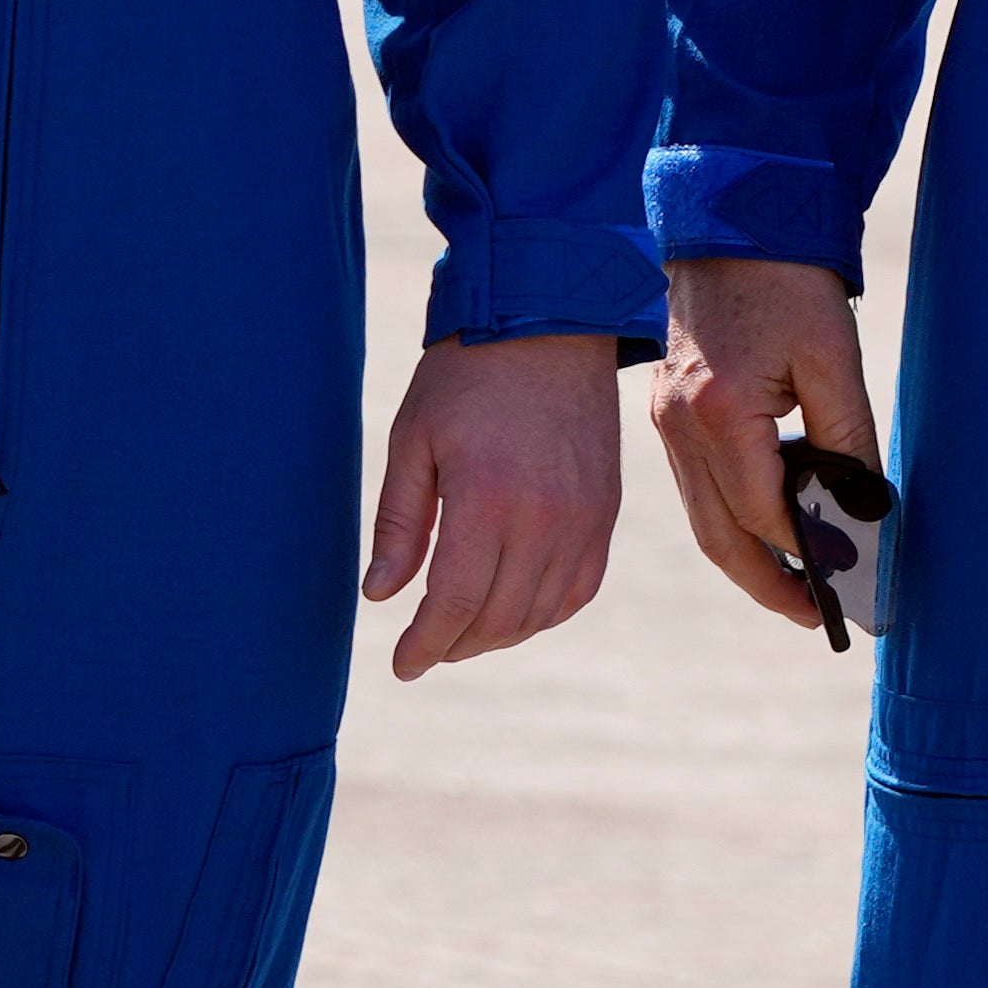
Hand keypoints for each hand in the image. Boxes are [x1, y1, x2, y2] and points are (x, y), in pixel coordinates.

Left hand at [367, 333, 623, 680]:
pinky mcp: (605, 511)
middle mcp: (545, 519)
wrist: (551, 322)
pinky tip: (515, 608)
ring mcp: (584, 518)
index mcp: (489, 500)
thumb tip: (381, 597)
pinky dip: (545, 612)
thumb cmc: (468, 376)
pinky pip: (580, 588)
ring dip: (498, 634)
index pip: (456, 604)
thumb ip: (400, 524)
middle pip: (499, 619)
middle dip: (455, 646)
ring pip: (541, 612)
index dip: (425, 645)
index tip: (402, 665)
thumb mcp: (413, 440)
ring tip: (464, 631)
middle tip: (426, 648)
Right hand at [647, 256, 879, 639]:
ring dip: (749, 558)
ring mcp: (665, 420)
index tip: (853, 582)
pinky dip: (732, 518)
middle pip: (721, 537)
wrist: (733, 216)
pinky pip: (697, 487)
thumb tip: (865, 510)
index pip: (766, 514)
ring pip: (704, 518)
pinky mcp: (668, 409)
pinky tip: (771, 527)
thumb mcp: (834, 358)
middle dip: (769, 584)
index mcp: (719, 414)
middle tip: (813, 616)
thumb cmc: (789, 279)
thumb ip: (847, 440)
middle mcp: (679, 427)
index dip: (812, 553)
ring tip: (798, 586)